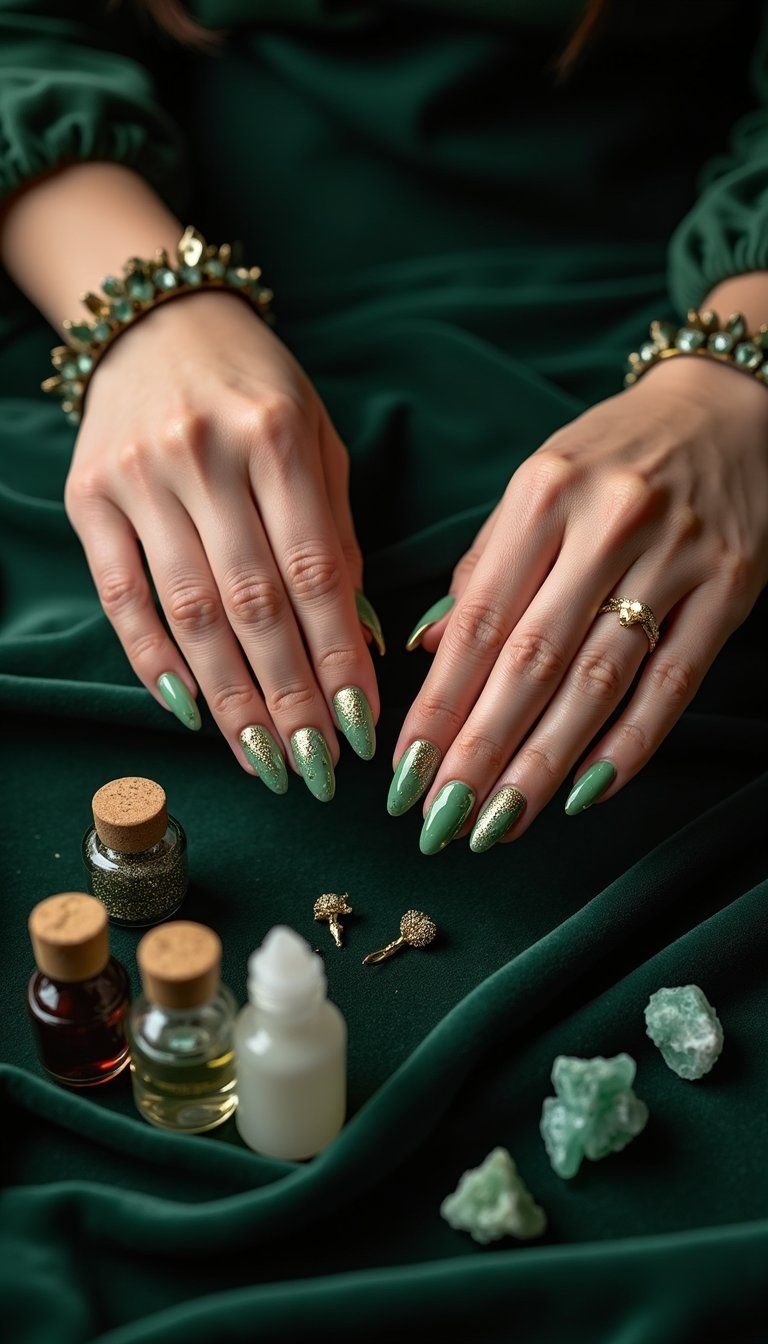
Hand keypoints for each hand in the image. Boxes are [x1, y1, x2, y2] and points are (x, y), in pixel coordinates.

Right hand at [64, 289, 379, 797]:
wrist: (158, 322)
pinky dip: (152, 660)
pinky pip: (121, 596)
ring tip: (262, 760)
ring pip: (188, 612)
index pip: (314, 573)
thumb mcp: (319, 442)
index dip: (337, 659)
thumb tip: (359, 644)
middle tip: (314, 770)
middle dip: (288, 698)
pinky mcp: (88, 497)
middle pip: (252, 605)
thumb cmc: (258, 391)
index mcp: (278, 437)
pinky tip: (189, 711)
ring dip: (228, 698)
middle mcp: (204, 455)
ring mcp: (139, 477)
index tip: (360, 729)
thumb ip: (337, 537)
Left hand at [390, 355, 767, 850]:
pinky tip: (585, 793)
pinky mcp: (730, 587)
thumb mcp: (538, 484)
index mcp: (543, 493)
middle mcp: (606, 523)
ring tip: (498, 824)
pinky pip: (673, 682)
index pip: (478, 621)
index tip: (405, 773)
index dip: (438, 706)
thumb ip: (484, 565)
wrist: (729, 405)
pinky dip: (629, 744)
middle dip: (480, 751)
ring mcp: (675, 556)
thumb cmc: (614, 454)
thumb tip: (430, 649)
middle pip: (531, 660)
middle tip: (441, 821)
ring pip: (598, 681)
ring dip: (543, 764)